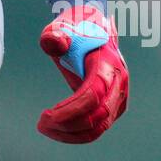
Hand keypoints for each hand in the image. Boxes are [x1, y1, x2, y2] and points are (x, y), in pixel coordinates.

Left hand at [37, 3, 128, 142]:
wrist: (93, 31)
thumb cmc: (75, 30)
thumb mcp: (61, 27)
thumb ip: (55, 34)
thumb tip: (56, 42)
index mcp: (108, 63)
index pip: (94, 94)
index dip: (71, 109)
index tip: (47, 115)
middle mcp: (119, 83)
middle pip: (99, 115)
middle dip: (68, 124)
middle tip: (41, 124)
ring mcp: (119, 97)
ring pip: (99, 127)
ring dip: (71, 133)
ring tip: (45, 127)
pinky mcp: (113, 107)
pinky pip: (98, 127)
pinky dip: (78, 133)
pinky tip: (57, 128)